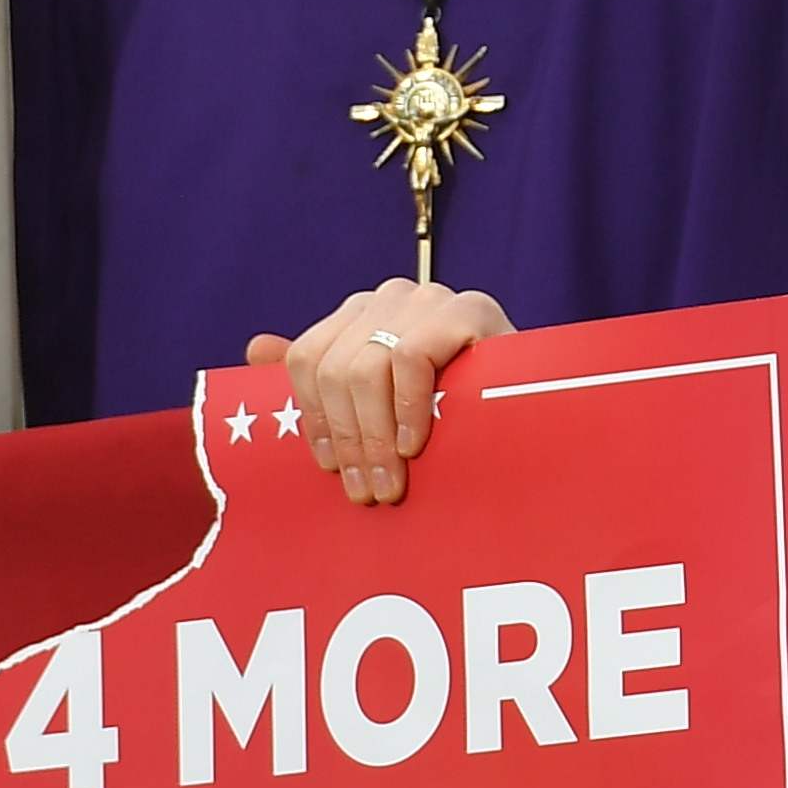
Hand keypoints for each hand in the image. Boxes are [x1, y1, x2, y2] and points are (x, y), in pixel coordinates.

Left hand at [247, 282, 512, 507]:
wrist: (534, 402)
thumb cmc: (453, 407)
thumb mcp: (382, 400)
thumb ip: (322, 375)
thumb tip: (254, 348)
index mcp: (361, 312)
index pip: (309, 359)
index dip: (315, 418)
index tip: (333, 470)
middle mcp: (390, 295)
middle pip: (334, 369)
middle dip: (350, 440)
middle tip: (367, 493)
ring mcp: (429, 298)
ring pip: (365, 367)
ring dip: (375, 437)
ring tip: (392, 482)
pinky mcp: (468, 309)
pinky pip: (410, 358)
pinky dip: (407, 408)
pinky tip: (417, 442)